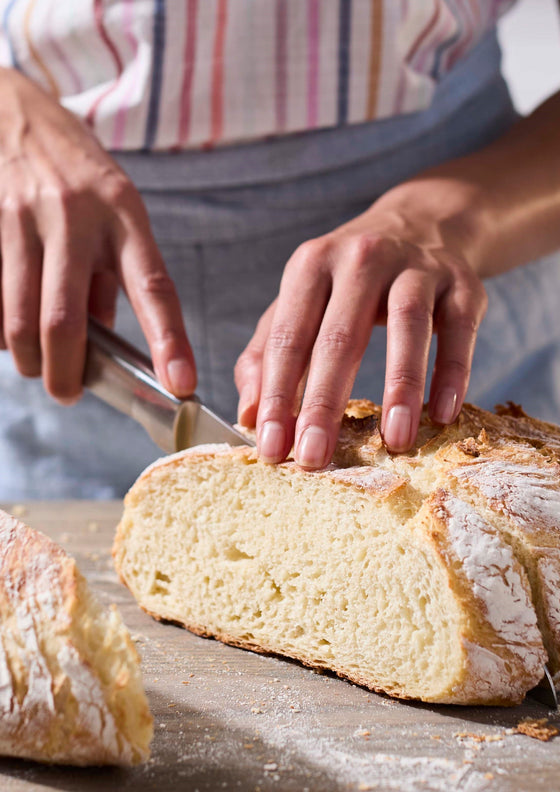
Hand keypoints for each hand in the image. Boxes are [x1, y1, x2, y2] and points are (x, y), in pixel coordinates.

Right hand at [0, 68, 194, 402]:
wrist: (14, 111)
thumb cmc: (78, 172)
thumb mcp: (116, 212)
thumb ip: (112, 277)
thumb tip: (106, 343)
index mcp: (124, 214)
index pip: (153, 287)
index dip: (168, 341)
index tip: (181, 384)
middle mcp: (76, 214)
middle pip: (66, 319)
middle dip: (65, 372)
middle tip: (68, 392)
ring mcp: (25, 216)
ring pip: (20, 316)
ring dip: (28, 358)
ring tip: (37, 366)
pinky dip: (1, 328)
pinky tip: (10, 327)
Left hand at [235, 177, 487, 465]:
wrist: (421, 223)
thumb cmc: (348, 279)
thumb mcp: (301, 299)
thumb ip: (267, 352)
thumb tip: (247, 415)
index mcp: (311, 265)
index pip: (288, 337)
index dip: (276, 395)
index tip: (271, 448)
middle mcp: (361, 258)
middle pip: (340, 335)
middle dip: (324, 402)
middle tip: (314, 457)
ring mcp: (416, 267)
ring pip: (408, 325)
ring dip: (401, 386)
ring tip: (395, 441)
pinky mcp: (461, 284)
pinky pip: (458, 329)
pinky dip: (453, 372)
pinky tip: (443, 414)